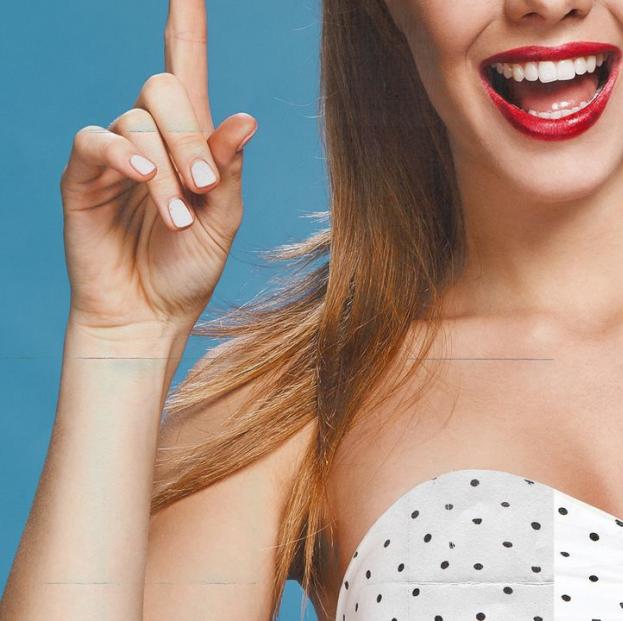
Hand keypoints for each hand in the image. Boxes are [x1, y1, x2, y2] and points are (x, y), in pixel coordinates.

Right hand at [59, 0, 256, 334]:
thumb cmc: (189, 268)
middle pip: (164, 88)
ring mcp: (114, 154)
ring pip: (136, 122)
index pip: (186, 67)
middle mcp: (151, 137)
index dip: (184, 25)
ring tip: (180, 218)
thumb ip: (228, 167)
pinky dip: (124, 156)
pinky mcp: (82, 176)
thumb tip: (245, 118)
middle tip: (206, 186)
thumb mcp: (224, 217)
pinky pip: (96, 141)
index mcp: (192, 140)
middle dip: (190, 134)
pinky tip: (143, 179)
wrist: (149, 315)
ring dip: (166, 169)